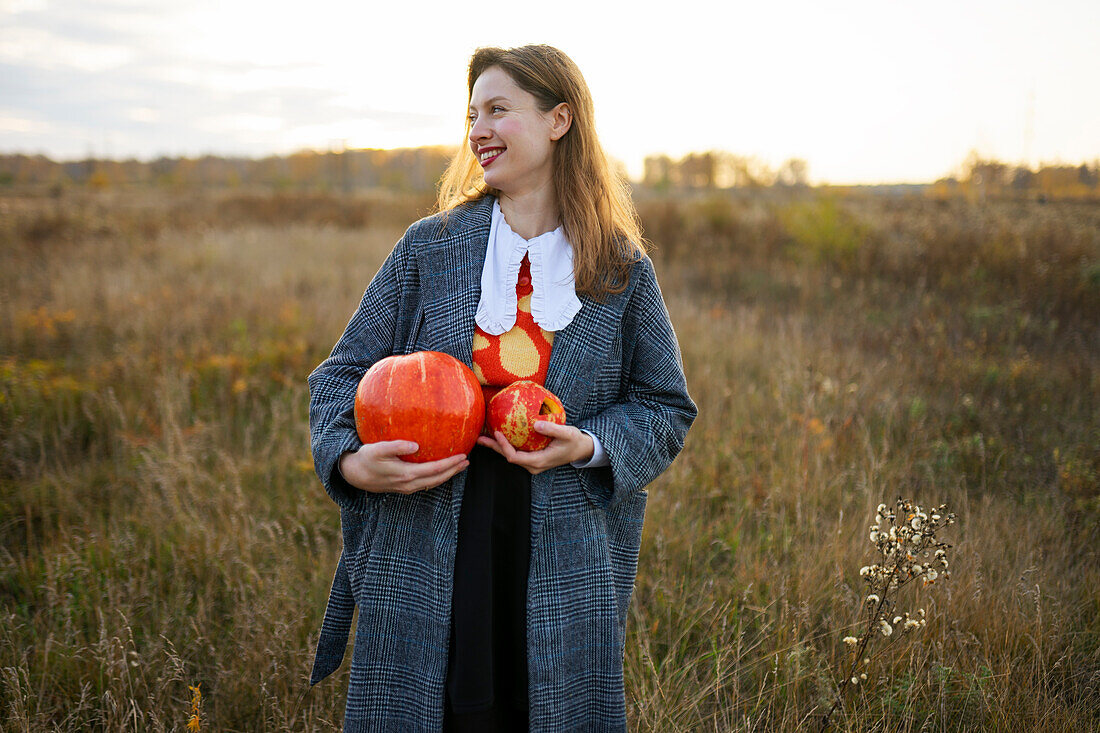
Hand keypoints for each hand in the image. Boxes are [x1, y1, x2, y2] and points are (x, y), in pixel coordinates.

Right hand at [338, 441, 468, 493]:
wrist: (354, 475)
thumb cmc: (366, 458)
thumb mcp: (378, 449)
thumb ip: (396, 446)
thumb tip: (415, 445)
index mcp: (406, 474)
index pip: (434, 470)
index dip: (450, 464)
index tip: (463, 455)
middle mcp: (409, 484)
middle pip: (438, 479)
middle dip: (454, 471)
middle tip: (467, 461)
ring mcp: (407, 488)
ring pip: (433, 483)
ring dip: (448, 475)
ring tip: (459, 465)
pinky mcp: (404, 487)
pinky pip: (426, 483)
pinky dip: (437, 477)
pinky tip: (442, 469)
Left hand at [476, 421, 594, 474]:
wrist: (580, 449)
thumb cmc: (574, 441)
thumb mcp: (567, 434)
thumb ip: (552, 430)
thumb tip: (536, 424)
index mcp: (539, 461)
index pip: (515, 457)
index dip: (504, 447)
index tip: (498, 433)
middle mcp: (533, 465)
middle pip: (508, 457)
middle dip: (494, 447)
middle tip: (479, 438)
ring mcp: (532, 462)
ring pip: (510, 455)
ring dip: (497, 446)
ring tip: (484, 436)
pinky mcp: (532, 457)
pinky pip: (516, 451)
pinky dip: (506, 444)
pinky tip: (500, 433)